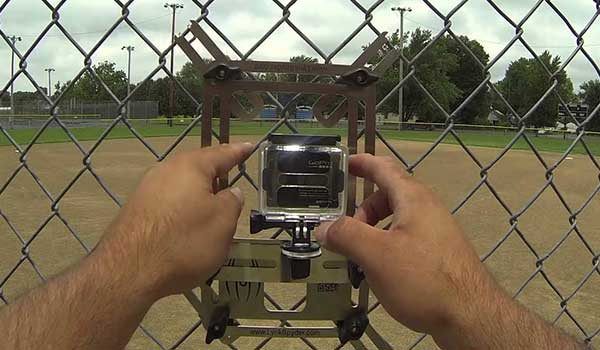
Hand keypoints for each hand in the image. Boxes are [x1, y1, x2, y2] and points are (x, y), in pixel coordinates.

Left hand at [93, 143, 253, 299]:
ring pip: (181, 187)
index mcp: (191, 166)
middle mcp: (165, 170)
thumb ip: (232, 201)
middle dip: (215, 175)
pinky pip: (168, 203)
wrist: (128, 271)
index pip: (222, 153)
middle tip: (231, 180)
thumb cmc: (184, 241)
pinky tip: (187, 228)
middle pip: (198, 168)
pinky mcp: (135, 210)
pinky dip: (182, 211)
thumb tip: (229, 192)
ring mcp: (146, 190)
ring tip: (212, 211)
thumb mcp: (223, 222)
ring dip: (198, 196)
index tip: (251, 146)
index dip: (239, 151)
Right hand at [315, 154, 501, 344]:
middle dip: (363, 208)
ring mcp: (436, 230)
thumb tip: (323, 227)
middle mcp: (427, 208)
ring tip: (361, 253)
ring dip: (374, 229)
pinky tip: (382, 269)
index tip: (343, 163)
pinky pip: (406, 237)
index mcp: (412, 198)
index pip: (383, 168)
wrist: (471, 316)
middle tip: (345, 229)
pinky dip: (387, 244)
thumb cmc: (423, 278)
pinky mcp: (440, 252)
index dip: (361, 163)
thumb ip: (346, 235)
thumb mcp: (376, 254)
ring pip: (397, 218)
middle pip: (388, 194)